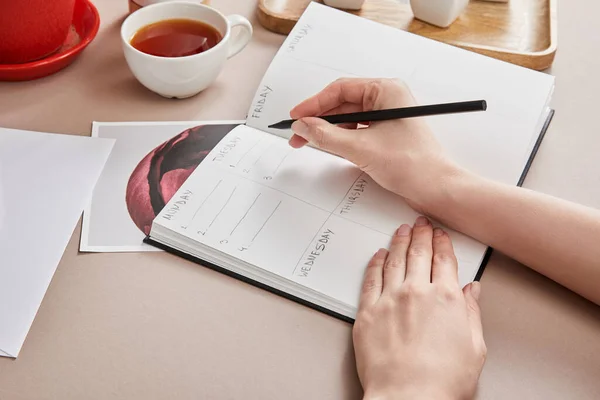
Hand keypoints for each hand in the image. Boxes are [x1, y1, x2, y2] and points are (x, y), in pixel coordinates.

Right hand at [289, 78, 461, 211]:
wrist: (436, 189)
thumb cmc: (413, 165)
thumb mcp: (361, 149)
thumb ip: (326, 136)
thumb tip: (302, 126)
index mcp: (386, 91)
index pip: (340, 90)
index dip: (314, 103)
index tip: (296, 116)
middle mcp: (387, 100)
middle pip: (342, 104)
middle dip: (319, 119)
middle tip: (298, 133)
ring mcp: (387, 117)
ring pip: (348, 119)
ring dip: (328, 130)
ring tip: (309, 142)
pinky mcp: (386, 134)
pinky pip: (357, 131)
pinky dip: (341, 139)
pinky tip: (329, 147)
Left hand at [352, 217, 485, 399]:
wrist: (408, 398)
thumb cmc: (442, 382)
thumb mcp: (474, 348)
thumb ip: (470, 313)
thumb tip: (471, 292)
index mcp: (445, 299)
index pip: (444, 260)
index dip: (442, 243)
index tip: (440, 235)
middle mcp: (416, 292)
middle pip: (418, 253)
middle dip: (420, 234)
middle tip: (421, 223)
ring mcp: (389, 300)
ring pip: (393, 260)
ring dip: (398, 241)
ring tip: (401, 230)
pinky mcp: (367, 312)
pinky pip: (371, 279)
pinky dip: (375, 263)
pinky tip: (378, 255)